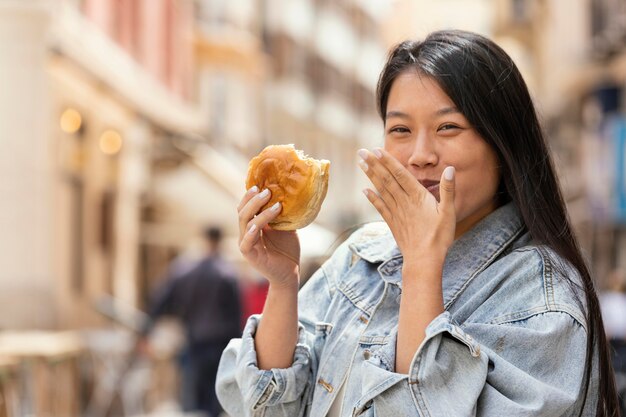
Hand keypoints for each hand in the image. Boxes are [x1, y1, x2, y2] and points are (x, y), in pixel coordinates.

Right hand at [238, 187, 299, 287]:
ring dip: (259, 212)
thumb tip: (288, 194)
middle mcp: (246, 232)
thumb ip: (282, 214)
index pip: (246, 206)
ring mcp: (246, 243)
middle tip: (267, 190)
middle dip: (253, 199)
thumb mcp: (286, 227)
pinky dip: (251, 232)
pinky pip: (246, 241)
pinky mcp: (249, 255)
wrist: (290, 272)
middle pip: (243, 212)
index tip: (260, 184)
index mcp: (252, 224)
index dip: (250, 195)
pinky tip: (258, 225)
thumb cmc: (287, 249)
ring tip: (275, 204)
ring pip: (245, 223)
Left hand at [358, 148, 455, 268]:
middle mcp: (404, 202)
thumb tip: (450, 169)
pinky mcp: (393, 223)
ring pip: (382, 190)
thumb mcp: (449, 213)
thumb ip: (448, 190)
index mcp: (418, 197)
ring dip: (371, 176)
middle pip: (387, 179)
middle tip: (362, 152)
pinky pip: (381, 207)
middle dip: (374, 164)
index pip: (401, 174)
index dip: (388, 161)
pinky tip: (364, 190)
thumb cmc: (439, 237)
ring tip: (361, 164)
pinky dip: (372, 198)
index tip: (376, 150)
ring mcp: (397, 213)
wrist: (424, 261)